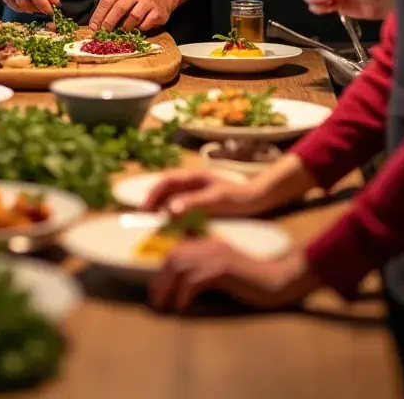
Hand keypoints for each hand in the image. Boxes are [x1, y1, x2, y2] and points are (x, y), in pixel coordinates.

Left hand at [90, 0, 178, 31]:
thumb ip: (111, 7)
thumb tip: (97, 26)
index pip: (107, 0)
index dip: (98, 15)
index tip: (93, 27)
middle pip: (119, 9)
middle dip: (109, 23)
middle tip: (104, 33)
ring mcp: (148, 2)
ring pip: (132, 18)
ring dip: (124, 28)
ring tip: (121, 32)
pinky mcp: (158, 12)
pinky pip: (145, 25)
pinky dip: (139, 29)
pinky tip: (138, 28)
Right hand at [142, 170, 271, 217]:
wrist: (258, 199)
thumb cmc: (238, 197)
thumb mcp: (215, 200)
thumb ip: (193, 203)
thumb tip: (170, 209)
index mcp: (193, 176)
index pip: (165, 181)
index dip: (153, 194)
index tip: (145, 210)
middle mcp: (192, 181)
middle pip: (166, 189)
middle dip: (154, 202)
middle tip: (146, 220)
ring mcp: (196, 191)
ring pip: (172, 198)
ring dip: (163, 209)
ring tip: (157, 225)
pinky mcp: (201, 201)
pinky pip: (181, 206)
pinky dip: (174, 215)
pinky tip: (174, 226)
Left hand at [149, 237, 317, 311]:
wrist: (278, 279)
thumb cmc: (251, 281)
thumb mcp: (222, 273)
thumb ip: (203, 273)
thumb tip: (179, 289)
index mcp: (207, 243)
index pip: (175, 251)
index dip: (161, 271)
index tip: (155, 290)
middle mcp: (208, 244)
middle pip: (172, 258)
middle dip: (159, 281)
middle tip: (156, 302)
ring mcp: (216, 254)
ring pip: (179, 266)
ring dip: (167, 288)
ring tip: (164, 306)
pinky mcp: (224, 268)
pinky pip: (195, 279)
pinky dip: (184, 294)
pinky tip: (182, 307)